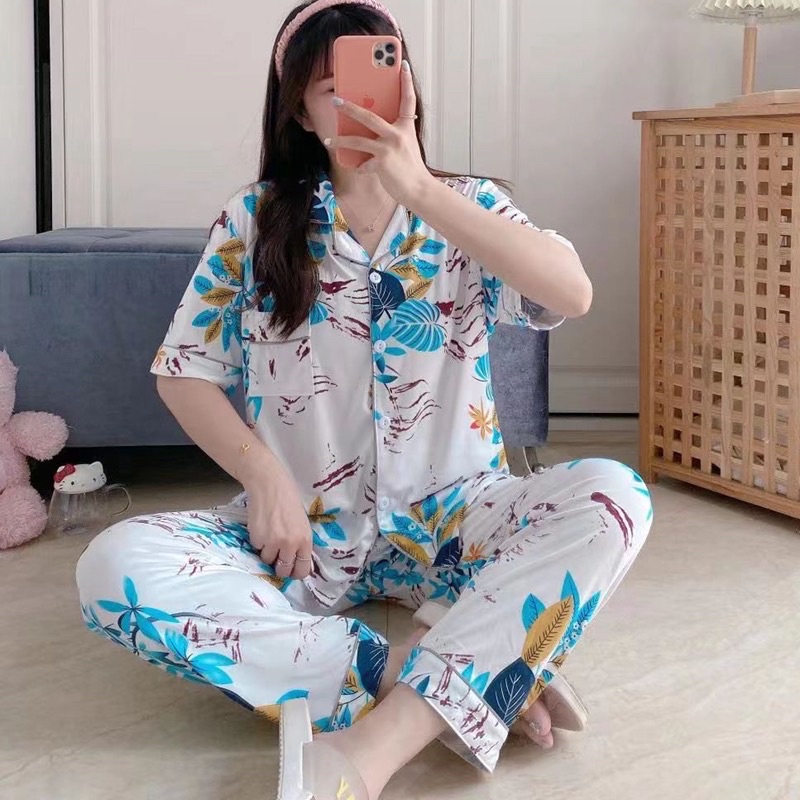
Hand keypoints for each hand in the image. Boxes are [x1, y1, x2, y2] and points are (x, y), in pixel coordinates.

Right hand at [243, 463, 313, 580]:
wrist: (270, 486)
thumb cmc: (289, 501)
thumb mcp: (302, 524)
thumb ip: (300, 543)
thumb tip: (296, 561)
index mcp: (305, 540)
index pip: (302, 570)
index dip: (296, 573)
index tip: (291, 571)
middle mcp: (290, 544)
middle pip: (284, 570)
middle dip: (280, 567)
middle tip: (277, 559)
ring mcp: (273, 543)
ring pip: (267, 561)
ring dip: (267, 553)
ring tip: (269, 537)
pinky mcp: (257, 538)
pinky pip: (257, 549)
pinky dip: (258, 542)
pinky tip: (261, 528)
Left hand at [326, 61, 433, 206]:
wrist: (419, 190)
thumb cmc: (411, 169)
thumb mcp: (406, 146)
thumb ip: (392, 135)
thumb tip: (369, 130)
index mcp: (406, 127)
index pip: (408, 100)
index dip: (406, 82)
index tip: (402, 65)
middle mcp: (398, 133)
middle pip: (369, 115)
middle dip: (349, 108)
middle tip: (336, 100)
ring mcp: (389, 147)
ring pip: (358, 140)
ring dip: (340, 140)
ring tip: (327, 141)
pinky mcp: (382, 162)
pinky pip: (363, 163)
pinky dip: (360, 168)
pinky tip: (358, 170)